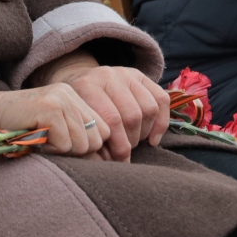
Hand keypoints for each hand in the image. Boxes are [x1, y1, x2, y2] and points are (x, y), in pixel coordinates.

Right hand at [0, 83, 109, 157]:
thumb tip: (102, 161)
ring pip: (83, 144)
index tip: (69, 153)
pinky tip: (34, 141)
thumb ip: (74, 136)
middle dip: (77, 151)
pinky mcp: (50, 109)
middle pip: (98, 139)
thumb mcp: (52, 130)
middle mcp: (71, 95)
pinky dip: (50, 150)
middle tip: (51, 146)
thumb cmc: (16, 130)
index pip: (105, 130)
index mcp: (74, 97)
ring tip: (41, 142)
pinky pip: (65, 144)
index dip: (91, 148)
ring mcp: (61, 100)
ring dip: (61, 151)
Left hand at [43, 59, 170, 161]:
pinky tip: (152, 139)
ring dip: (144, 133)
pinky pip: (162, 100)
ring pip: (149, 109)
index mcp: (88, 85)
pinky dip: (161, 123)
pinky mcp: (142, 76)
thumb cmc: (76, 109)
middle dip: (131, 141)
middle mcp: (109, 75)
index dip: (119, 146)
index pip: (112, 120)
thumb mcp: (75, 121)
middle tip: (125, 153)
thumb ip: (91, 139)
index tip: (119, 162)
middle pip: (132, 115)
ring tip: (134, 142)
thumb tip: (110, 163)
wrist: (78, 81)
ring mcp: (127, 74)